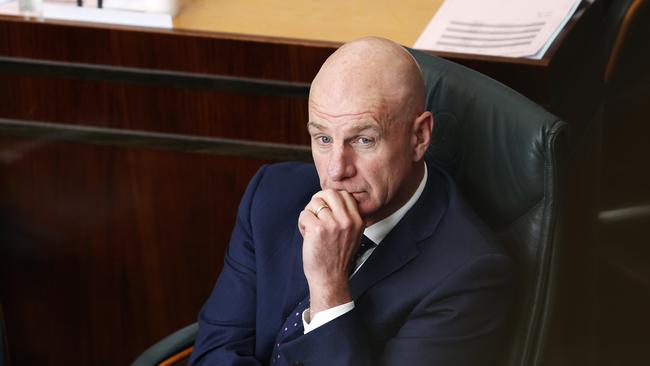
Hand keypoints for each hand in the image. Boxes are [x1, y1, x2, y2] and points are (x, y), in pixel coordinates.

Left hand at [298, 189, 364, 314]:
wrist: (330, 278)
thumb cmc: (337, 258)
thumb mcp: (352, 235)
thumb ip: (347, 217)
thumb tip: (331, 198)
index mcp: (357, 220)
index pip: (344, 194)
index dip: (331, 199)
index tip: (326, 209)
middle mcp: (347, 221)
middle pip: (329, 193)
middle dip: (318, 201)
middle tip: (315, 214)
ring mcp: (332, 224)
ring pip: (314, 203)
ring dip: (309, 214)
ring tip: (312, 228)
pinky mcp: (317, 229)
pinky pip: (304, 214)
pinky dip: (302, 224)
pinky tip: (307, 235)